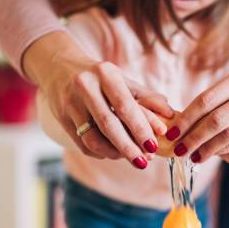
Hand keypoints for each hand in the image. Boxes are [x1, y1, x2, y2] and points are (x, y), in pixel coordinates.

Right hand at [24, 32, 172, 166]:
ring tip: (131, 158)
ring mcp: (69, 103)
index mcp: (105, 73)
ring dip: (114, 153)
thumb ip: (147, 98)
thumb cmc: (99, 76)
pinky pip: (82, 144)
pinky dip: (100, 153)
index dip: (140, 128)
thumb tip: (170, 115)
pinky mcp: (60, 117)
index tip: (153, 146)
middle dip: (128, 147)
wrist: (58, 65)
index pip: (125, 105)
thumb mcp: (122, 80)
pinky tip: (113, 153)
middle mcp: (85, 86)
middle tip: (144, 162)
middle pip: (108, 124)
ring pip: (92, 138)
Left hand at [171, 63, 228, 162]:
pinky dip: (228, 150)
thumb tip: (193, 117)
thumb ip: (228, 94)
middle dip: (192, 138)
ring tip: (193, 157)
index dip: (186, 118)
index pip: (206, 99)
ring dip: (208, 148)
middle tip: (177, 150)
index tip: (171, 132)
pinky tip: (217, 154)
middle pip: (215, 119)